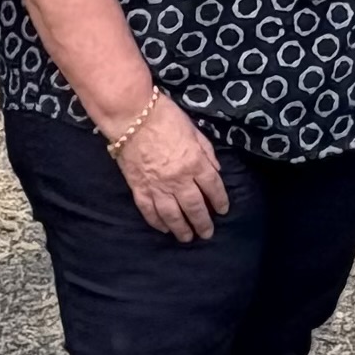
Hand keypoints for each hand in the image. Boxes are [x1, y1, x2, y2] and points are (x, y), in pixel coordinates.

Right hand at [118, 93, 231, 241]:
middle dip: (203, 222)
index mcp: (195, 162)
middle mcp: (179, 179)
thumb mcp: (193, 129)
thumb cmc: (165, 116)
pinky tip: (164, 229)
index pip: (213, 187)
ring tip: (188, 238)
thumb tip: (215, 170)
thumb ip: (206, 151)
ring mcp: (158, 186)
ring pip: (173, 215)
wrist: (131, 116)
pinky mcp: (139, 188)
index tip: (223, 210)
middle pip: (195, 207)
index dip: (220, 200)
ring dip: (182, 229)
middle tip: (207, 233)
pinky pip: (149, 211)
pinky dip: (157, 222)